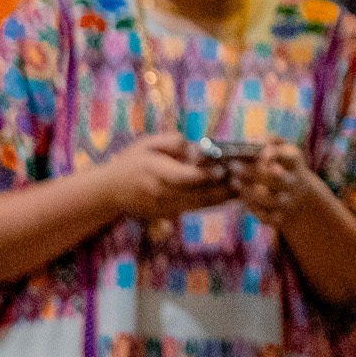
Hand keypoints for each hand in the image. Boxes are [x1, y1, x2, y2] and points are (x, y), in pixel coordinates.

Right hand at [100, 134, 236, 221]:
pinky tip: (229, 197)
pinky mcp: (169, 215)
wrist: (111, 191)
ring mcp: (166, 207)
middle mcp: (163, 193)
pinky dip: (213, 203)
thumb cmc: (131, 161)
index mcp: (156, 172)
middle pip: (197, 194)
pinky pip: (195, 209)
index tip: (225, 167)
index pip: (185, 176)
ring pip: (199, 204)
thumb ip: (172, 142)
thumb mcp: (147, 143)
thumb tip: (194, 147)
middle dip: (222, 188)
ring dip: (222, 198)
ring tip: (243, 189)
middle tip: (244, 179)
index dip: (206, 174)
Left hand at [226, 142, 320, 229]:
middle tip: (232, 166)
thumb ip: (270, 140)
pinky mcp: (281, 219)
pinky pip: (266, 217)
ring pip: (269, 199)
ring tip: (233, 181)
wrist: (302, 198)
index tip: (260, 154)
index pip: (289, 157)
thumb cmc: (285, 167)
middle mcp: (294, 183)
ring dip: (249, 190)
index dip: (274, 155)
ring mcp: (288, 202)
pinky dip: (253, 209)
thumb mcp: (285, 150)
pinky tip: (243, 199)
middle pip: (276, 178)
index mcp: (295, 162)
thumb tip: (251, 139)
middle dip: (253, 172)